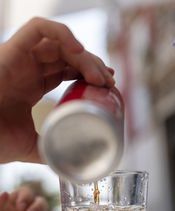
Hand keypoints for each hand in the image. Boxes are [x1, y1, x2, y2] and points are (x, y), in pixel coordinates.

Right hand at [0, 17, 114, 163]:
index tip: (106, 84)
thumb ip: (50, 150)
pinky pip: (38, 29)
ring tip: (99, 75)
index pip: (66, 70)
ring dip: (84, 55)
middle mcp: (26, 69)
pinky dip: (62, 34)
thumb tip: (71, 162)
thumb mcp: (31, 146)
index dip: (88, 73)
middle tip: (107, 82)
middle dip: (92, 65)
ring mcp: (19, 58)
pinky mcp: (11, 50)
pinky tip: (80, 51)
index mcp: (31, 85)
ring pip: (59, 43)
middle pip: (67, 55)